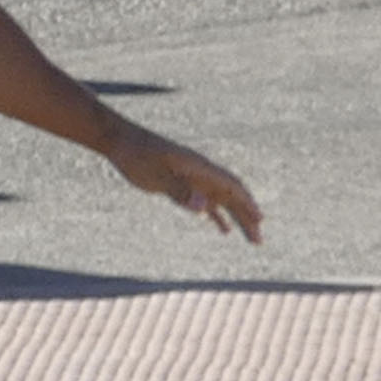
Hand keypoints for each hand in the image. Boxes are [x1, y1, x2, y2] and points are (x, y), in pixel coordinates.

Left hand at [106, 131, 264, 241]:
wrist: (120, 140)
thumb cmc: (137, 156)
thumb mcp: (156, 175)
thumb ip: (180, 191)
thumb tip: (203, 209)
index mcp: (200, 168)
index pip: (231, 187)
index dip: (247, 204)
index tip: (260, 221)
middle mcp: (202, 173)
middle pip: (232, 197)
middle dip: (247, 217)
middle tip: (258, 241)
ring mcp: (193, 179)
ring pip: (223, 201)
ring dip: (238, 218)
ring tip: (251, 238)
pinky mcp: (182, 184)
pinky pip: (207, 202)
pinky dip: (218, 216)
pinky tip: (224, 230)